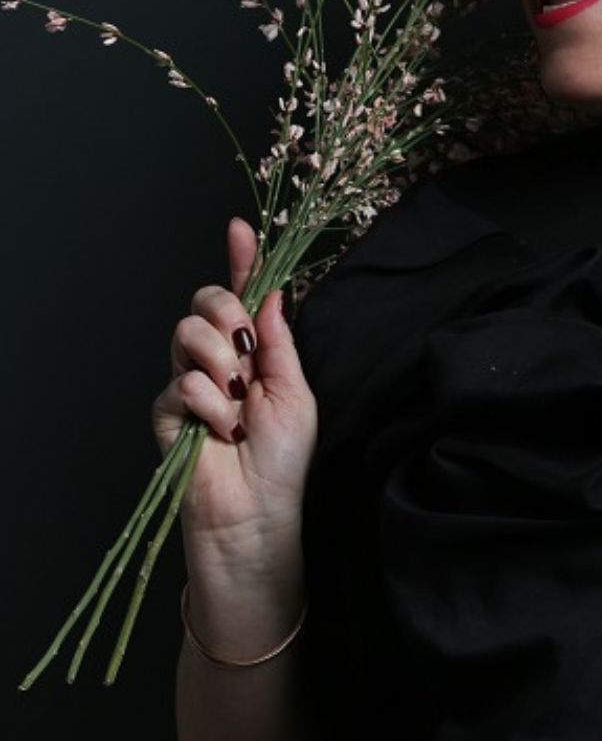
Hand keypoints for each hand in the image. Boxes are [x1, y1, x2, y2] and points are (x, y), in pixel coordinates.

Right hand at [152, 218, 317, 576]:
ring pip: (188, 333)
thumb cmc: (285, 459)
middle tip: (246, 353)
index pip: (245, 294)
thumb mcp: (295, 390)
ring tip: (238, 404)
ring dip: (221, 365)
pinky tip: (221, 431)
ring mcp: (190, 382)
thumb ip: (278, 339)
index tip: (240, 228)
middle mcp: (221, 358)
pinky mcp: (166, 411)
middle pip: (207, 299)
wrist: (258, 512)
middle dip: (227, 314)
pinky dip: (210, 406)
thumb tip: (271, 290)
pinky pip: (182, 382)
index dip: (242, 259)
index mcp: (256, 349)